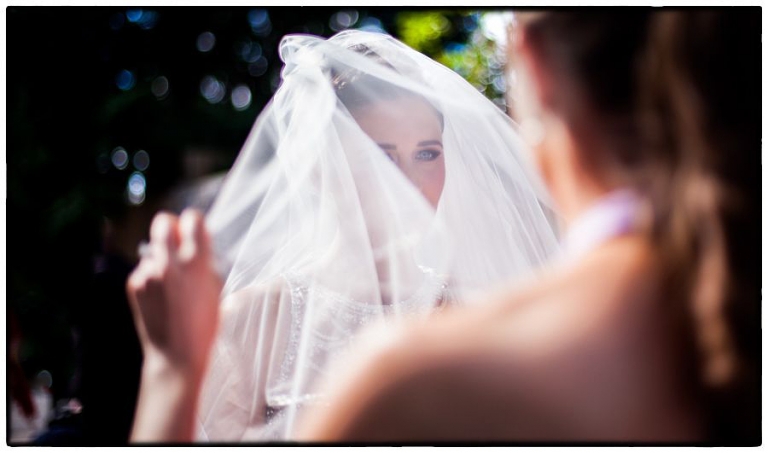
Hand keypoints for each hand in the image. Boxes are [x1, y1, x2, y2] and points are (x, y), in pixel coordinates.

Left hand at [127, 209, 221, 376]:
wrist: (175, 356)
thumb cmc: (203, 326)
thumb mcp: (215, 289)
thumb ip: (204, 261)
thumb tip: (195, 241)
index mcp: (195, 262)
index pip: (192, 218)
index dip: (195, 223)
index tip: (196, 232)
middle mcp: (169, 262)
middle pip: (163, 222)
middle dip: (172, 228)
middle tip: (178, 244)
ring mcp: (148, 273)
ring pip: (153, 249)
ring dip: (162, 257)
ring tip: (172, 284)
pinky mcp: (134, 284)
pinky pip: (144, 268)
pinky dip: (152, 276)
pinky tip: (161, 296)